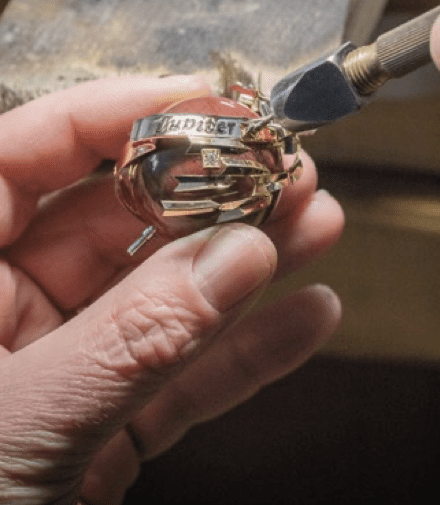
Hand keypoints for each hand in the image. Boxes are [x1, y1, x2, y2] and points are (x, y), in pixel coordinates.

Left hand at [0, 75, 343, 504]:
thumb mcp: (19, 420)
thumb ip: (131, 339)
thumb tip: (234, 260)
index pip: (33, 153)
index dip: (121, 115)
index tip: (206, 101)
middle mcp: (2, 304)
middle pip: (118, 219)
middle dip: (208, 190)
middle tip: (284, 166)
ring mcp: (61, 365)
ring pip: (163, 295)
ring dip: (247, 262)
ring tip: (317, 225)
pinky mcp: (105, 428)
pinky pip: (183, 378)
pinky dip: (248, 353)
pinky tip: (308, 318)